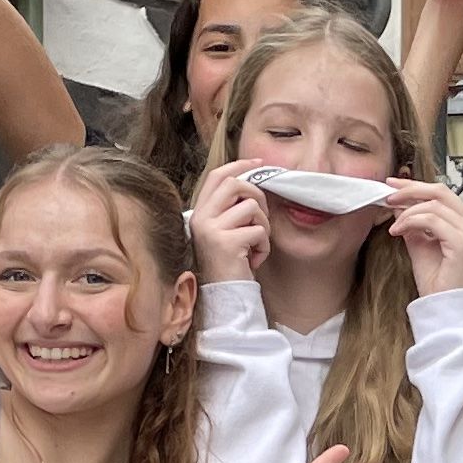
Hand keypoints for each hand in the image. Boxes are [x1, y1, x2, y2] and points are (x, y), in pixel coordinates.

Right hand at [188, 164, 267, 282]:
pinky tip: (254, 260)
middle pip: (235, 184)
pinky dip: (264, 246)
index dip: (240, 165)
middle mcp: (201, 218)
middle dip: (258, 195)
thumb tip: (254, 182)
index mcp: (199, 213)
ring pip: (252, 206)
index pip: (217, 176)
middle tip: (262, 218)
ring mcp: (211, 230)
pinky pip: (258, 231)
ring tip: (255, 245)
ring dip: (263, 226)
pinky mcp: (226, 243)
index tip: (259, 163)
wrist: (224, 299)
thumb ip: (232, 210)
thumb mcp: (226, 233)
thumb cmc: (230, 267)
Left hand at [386, 178, 462, 293]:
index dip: (416, 186)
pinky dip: (411, 222)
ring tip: (393, 226)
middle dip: (410, 191)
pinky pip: (431, 220)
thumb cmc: (436, 281)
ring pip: (433, 206)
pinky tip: (398, 232)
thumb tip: (398, 202)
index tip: (393, 185)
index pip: (442, 193)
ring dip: (407, 213)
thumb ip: (413, 221)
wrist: (442, 306)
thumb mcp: (419, 242)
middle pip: (440, 192)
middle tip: (388, 196)